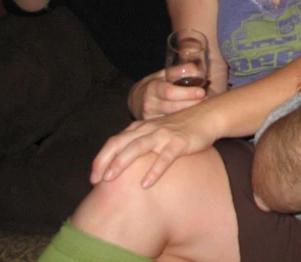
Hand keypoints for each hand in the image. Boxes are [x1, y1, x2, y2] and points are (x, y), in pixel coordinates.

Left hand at [90, 100, 217, 187]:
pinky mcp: (179, 142)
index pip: (115, 141)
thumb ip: (142, 143)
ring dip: (121, 162)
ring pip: (137, 147)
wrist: (207, 117)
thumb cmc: (181, 128)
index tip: (93, 176)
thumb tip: (125, 165)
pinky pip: (164, 157)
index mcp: (141, 128)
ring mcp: (164, 134)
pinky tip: (145, 184)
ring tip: (110, 178)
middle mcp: (149, 129)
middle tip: (95, 180)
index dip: (101, 158)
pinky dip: (154, 170)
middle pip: (120, 143)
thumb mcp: (158, 133)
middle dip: (105, 161)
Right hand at [129, 69, 207, 119]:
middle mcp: (150, 104)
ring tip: (203, 108)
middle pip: (175, 107)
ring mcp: (150, 118)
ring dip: (190, 114)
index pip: (170, 92)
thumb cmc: (155, 84)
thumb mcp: (163, 74)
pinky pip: (171, 126)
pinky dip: (184, 122)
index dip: (187, 93)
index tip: (201, 92)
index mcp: (152, 88)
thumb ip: (179, 70)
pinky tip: (193, 117)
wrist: (136, 100)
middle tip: (207, 101)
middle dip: (192, 104)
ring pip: (174, 119)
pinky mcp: (154, 128)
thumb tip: (196, 68)